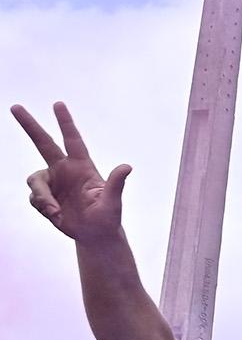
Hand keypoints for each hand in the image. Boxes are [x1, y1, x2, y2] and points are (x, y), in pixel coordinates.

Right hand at [11, 102, 129, 243]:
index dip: (65, 122)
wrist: (94, 235)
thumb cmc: (107, 217)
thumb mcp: (112, 202)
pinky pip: (35, 198)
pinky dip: (44, 208)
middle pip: (43, 143)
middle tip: (15, 107)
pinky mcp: (44, 197)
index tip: (58, 104)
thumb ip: (116, 184)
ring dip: (43, 197)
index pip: (72, 140)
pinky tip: (57, 217)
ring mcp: (53, 182)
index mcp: (82, 167)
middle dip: (29, 125)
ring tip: (56, 212)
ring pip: (35, 181)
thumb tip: (127, 166)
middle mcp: (64, 170)